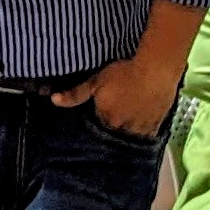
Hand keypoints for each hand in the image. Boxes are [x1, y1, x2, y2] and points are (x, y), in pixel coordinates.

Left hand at [59, 48, 181, 138]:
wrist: (155, 70)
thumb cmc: (124, 73)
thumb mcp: (96, 81)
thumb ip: (75, 94)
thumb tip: (53, 100)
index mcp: (105, 119)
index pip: (96, 130)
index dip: (95, 125)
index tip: (95, 120)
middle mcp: (122, 128)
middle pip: (113, 136)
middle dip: (110, 132)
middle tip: (110, 124)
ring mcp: (140, 129)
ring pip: (130, 138)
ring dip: (126, 135)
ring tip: (125, 128)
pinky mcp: (156, 125)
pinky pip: (147, 136)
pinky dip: (143, 134)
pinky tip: (141, 130)